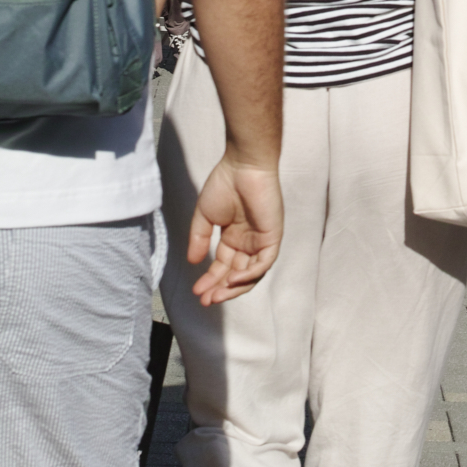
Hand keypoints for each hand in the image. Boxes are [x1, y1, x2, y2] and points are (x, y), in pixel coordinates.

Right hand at [186, 156, 283, 304]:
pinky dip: (250, 274)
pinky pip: (264, 262)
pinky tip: (233, 280)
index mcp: (234, 237)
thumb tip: (193, 263)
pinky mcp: (272, 236)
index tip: (196, 292)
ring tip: (216, 296)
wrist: (242, 166)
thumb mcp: (205, 217)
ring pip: (251, 274)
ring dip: (234, 287)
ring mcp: (261, 240)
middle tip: (205, 300)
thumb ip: (199, 240)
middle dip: (220, 288)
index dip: (210, 280)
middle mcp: (248, 242)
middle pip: (236, 274)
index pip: (223, 266)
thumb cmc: (224, 184)